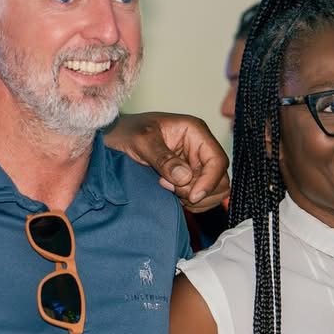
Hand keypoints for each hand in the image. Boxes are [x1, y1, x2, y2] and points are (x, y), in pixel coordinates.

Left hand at [104, 113, 229, 210]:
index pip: (218, 161)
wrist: (113, 138)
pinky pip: (201, 196)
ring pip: (214, 190)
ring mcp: (196, 164)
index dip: (209, 181)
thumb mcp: (141, 140)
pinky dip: (190, 201)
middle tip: (173, 190)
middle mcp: (200, 148)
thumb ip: (163, 158)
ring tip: (169, 189)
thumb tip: (185, 177)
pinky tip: (170, 193)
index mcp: (196, 132)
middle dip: (201, 192)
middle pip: (221, 179)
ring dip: (195, 198)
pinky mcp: (189, 177)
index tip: (191, 196)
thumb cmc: (126, 132)